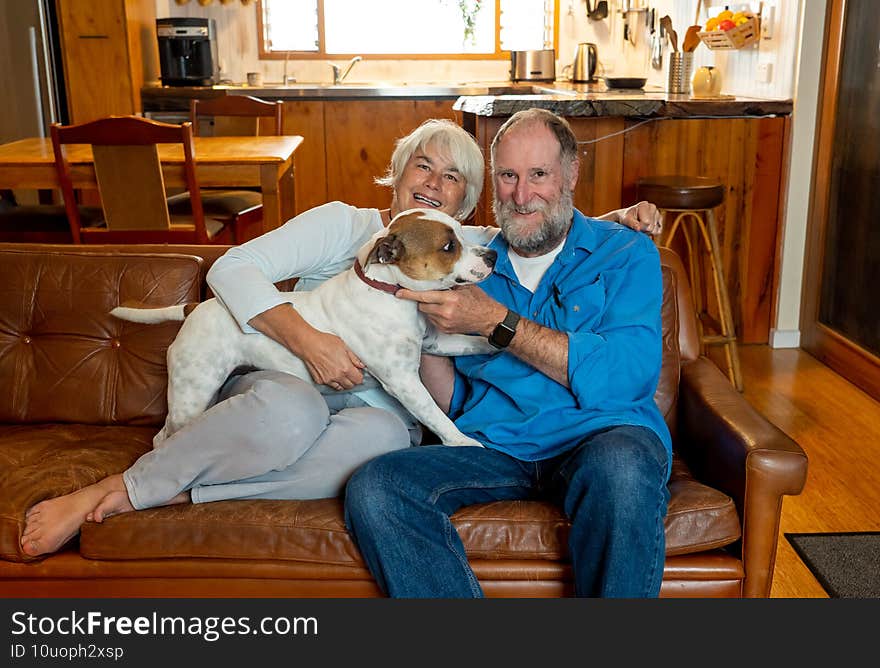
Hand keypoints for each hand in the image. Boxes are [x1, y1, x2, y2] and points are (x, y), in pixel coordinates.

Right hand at [250, 303, 364, 390]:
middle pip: (350, 386)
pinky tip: (331, 372)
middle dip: (352, 380)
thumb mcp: (344, 346)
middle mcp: (337, 377)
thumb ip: (354, 358)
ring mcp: (328, 380)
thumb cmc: (325, 342)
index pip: (358, 380)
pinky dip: (332, 381)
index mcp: (345, 368)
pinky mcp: (319, 381)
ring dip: (343, 382)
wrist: (308, 344)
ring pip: (340, 387)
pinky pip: (330, 385)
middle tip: (350, 372)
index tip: (357, 371)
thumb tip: (362, 365)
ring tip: (340, 373)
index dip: (359, 375)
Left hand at [396, 285, 504, 336]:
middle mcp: (445, 312)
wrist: (489, 319)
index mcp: (450, 299)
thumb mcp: (465, 286)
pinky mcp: (445, 330)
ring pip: (427, 313)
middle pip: (422, 305)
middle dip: (423, 300)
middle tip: (429, 295)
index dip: (409, 294)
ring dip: (430, 307)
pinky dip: (436, 315)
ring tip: (443, 304)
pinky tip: (447, 312)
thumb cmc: (479, 301)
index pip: (424, 296)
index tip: (399, 293)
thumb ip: (449, 283)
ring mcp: (444, 323)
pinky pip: (433, 321)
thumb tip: (434, 277)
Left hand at [618, 201, 662, 236]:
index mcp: (644, 205)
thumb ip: (631, 223)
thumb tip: (638, 228)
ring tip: (641, 227)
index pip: (646, 222)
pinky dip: (652, 233)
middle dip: (643, 230)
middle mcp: (652, 207)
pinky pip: (658, 231)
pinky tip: (646, 229)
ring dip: (647, 232)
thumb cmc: (626, 217)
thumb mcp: (626, 220)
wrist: (628, 217)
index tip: (634, 226)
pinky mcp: (660, 220)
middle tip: (637, 227)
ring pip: (655, 230)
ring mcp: (657, 213)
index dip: (640, 227)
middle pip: (651, 227)